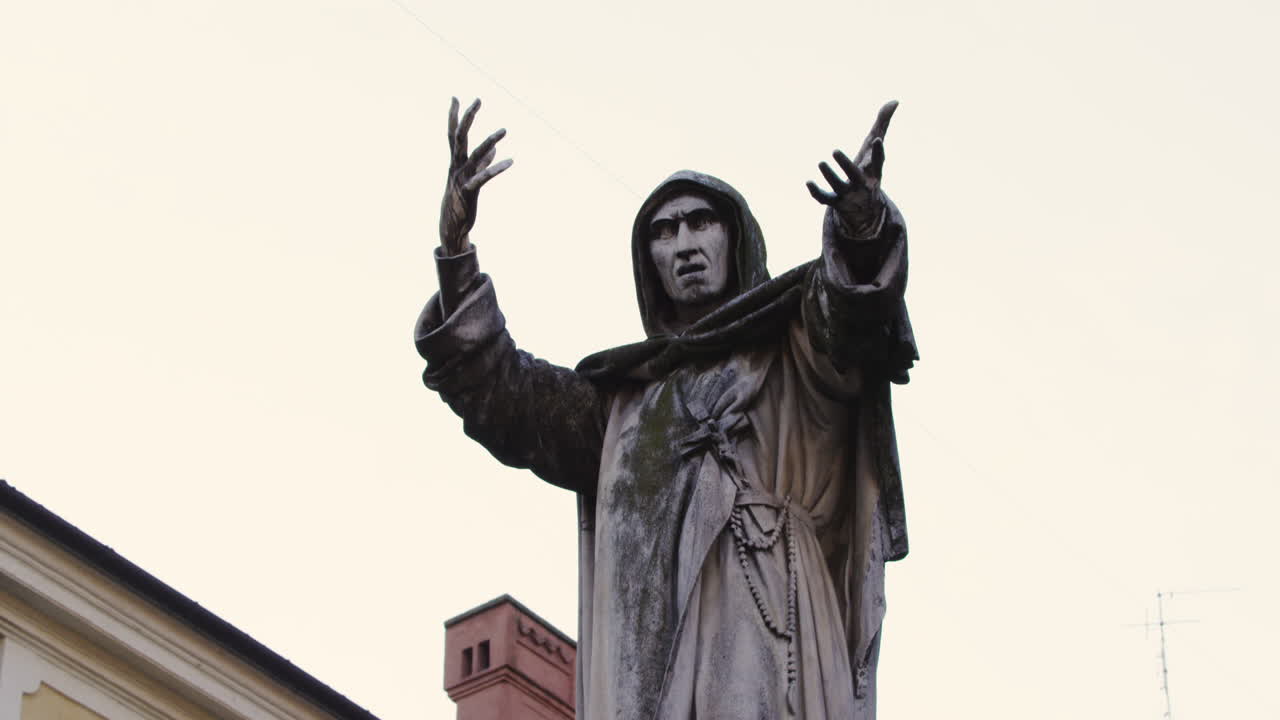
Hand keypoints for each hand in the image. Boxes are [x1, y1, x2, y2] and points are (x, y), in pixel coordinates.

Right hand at [439, 97, 511, 254]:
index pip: (453, 134)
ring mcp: (461, 178)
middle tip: (478, 99)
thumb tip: (495, 150)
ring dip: (490, 141)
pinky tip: (510, 161)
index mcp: (455, 162)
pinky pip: (483, 177)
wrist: (452, 226)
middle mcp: (456, 167)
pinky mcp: (468, 192)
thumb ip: (482, 163)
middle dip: (468, 117)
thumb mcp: (470, 179)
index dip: (454, 116)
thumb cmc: (460, 202)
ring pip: (475, 155)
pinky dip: (496, 168)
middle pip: (460, 136)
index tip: (455, 98)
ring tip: (504, 130)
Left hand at [806, 100, 897, 236]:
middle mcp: (862, 184)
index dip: (878, 151)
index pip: (878, 161)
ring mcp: (848, 194)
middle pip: (854, 176)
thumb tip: (895, 101)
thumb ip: (882, 124)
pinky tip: (808, 181)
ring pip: (838, 186)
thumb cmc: (869, 170)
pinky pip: (824, 198)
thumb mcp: (875, 149)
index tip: (877, 140)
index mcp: (874, 172)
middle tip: (834, 150)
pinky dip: (816, 192)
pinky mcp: (835, 202)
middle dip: (845, 165)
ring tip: (821, 162)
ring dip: (829, 176)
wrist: (865, 208)